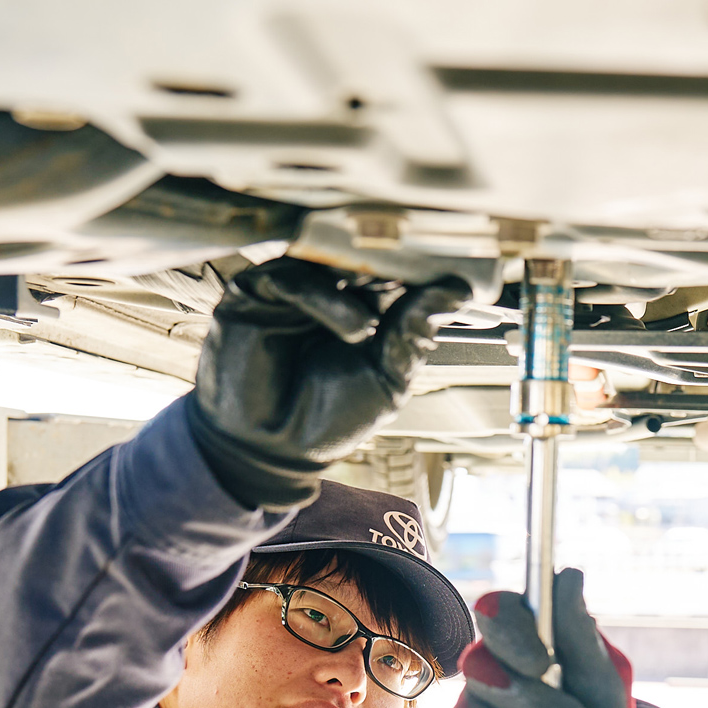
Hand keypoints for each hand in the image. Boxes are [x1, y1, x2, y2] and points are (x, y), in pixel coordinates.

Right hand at [187, 257, 469, 509]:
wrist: (274, 452)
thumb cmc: (327, 418)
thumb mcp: (388, 377)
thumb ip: (414, 331)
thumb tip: (455, 291)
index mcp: (360, 307)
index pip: (390, 272)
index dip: (418, 271)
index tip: (451, 276)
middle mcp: (326, 292)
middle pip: (359, 255)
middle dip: (389, 268)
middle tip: (412, 281)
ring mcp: (290, 291)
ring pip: (327, 261)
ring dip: (358, 287)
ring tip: (369, 329)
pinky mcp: (252, 296)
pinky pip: (289, 278)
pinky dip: (324, 297)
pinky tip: (351, 328)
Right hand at [443, 568, 634, 707]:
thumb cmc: (593, 697)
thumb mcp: (597, 667)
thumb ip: (578, 627)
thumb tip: (569, 577)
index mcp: (519, 628)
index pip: (493, 610)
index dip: (511, 635)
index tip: (543, 662)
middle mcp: (486, 661)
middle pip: (479, 669)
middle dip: (529, 701)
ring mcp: (468, 703)